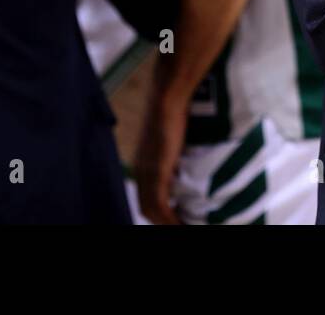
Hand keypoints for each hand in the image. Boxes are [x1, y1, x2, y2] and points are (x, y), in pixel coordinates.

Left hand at [134, 84, 187, 224]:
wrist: (168, 98)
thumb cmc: (174, 111)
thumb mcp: (171, 137)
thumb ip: (172, 152)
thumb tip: (184, 161)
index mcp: (142, 165)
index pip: (146, 199)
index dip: (159, 214)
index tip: (175, 218)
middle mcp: (141, 171)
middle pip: (146, 209)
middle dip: (162, 222)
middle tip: (181, 225)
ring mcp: (147, 172)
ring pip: (151, 210)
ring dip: (166, 223)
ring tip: (184, 227)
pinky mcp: (157, 171)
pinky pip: (159, 204)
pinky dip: (168, 218)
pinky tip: (179, 224)